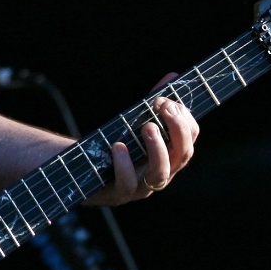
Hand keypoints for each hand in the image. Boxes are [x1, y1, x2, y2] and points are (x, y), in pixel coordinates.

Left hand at [86, 72, 199, 205]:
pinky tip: (119, 146)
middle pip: (183, 156)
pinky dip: (124, 164)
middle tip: (163, 107)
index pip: (190, 140)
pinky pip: (127, 184)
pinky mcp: (118, 193)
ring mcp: (141, 187)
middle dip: (177, 130)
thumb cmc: (113, 144)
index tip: (169, 100)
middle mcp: (160, 173)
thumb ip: (153, 102)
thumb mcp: (133, 122)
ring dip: (157, 148)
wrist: (80, 170)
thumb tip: (173, 76)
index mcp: (168, 156)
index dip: (185, 119)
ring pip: (160, 174)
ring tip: (147, 126)